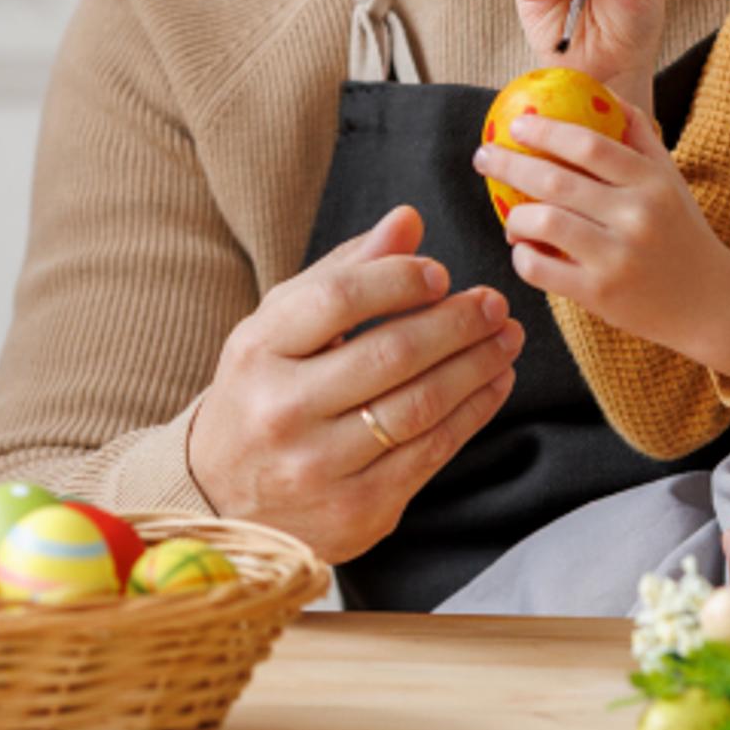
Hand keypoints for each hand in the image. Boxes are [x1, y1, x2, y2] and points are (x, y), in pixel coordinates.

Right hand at [185, 206, 527, 564]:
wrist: (223, 500)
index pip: (337, 300)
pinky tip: (492, 384)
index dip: (398, 280)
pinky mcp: (357, 509)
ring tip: (505, 339)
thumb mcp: (281, 329)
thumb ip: (344, 273)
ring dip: (476, 366)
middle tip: (493, 304)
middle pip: (390, 355)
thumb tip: (408, 220)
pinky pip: (430, 453)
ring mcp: (319, 465)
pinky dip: (472, 413)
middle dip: (456, 324)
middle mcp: (282, 410)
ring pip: (418, 406)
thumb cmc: (262, 395)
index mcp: (257, 352)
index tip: (439, 274)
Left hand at [482, 109, 729, 374]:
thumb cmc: (681, 232)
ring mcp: (616, 257)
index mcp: (651, 182)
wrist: (709, 302)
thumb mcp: (669, 180)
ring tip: (510, 215)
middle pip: (556, 181)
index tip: (517, 123)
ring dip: (514, 215)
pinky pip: (540, 268)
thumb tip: (600, 93)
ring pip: (543, 223)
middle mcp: (635, 216)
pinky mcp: (599, 294)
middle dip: (509, 163)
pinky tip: (524, 248)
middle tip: (484, 155)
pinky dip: (521, 254)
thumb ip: (639, 136)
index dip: (546, 130)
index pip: (588, 145)